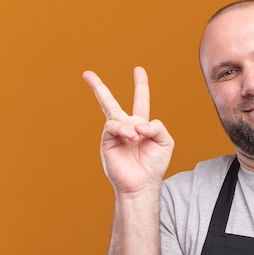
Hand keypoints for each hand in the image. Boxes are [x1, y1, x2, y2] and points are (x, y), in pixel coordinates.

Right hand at [83, 67, 173, 196]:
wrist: (142, 184)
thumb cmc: (155, 165)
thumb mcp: (165, 142)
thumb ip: (158, 126)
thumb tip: (139, 123)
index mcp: (141, 125)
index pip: (140, 101)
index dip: (141, 85)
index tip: (139, 70)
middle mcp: (125, 127)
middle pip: (110, 103)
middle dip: (99, 88)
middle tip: (87, 74)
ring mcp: (114, 134)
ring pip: (115, 115)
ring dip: (130, 126)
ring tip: (137, 138)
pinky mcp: (107, 141)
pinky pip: (112, 126)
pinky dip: (123, 129)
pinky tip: (131, 137)